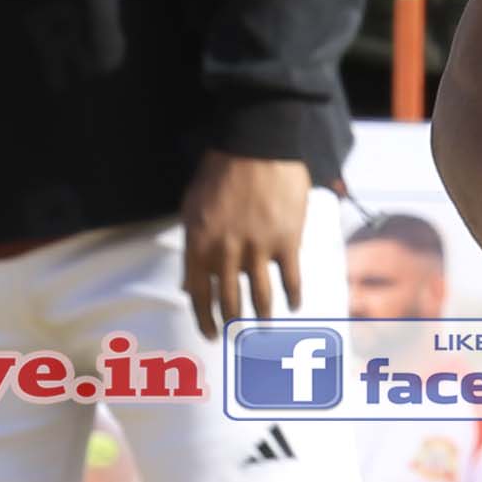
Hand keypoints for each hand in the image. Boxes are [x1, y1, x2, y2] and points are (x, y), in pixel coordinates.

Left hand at [179, 152, 312, 327]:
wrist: (257, 145)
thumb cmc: (220, 172)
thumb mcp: (191, 207)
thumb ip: (191, 247)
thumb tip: (188, 284)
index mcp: (199, 244)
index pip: (198, 294)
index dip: (204, 319)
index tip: (210, 333)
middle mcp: (227, 252)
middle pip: (229, 301)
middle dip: (232, 323)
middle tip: (236, 336)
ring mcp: (258, 248)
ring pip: (260, 297)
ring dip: (262, 317)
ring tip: (264, 329)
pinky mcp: (287, 241)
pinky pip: (291, 279)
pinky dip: (292, 297)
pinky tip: (293, 307)